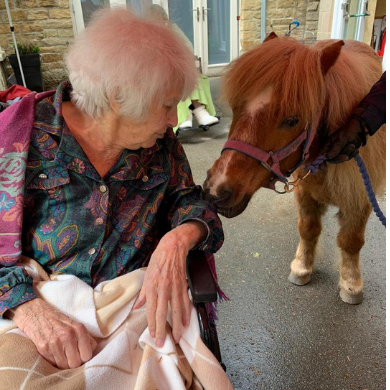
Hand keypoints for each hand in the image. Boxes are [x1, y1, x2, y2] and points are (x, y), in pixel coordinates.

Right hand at [12, 298, 96, 368]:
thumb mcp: (76, 325)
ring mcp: (55, 343)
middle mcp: (68, 336)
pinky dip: (54, 361)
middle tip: (71, 357)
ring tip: (62, 355)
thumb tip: (92, 351)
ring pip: (64, 366)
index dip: (84, 357)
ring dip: (64, 363)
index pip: (87, 355)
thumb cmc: (60, 321)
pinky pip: (53, 364)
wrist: (38, 314)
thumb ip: (86, 337)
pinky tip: (54, 353)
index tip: (80, 355)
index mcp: (79, 329)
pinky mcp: (43, 348)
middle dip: (74, 362)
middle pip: (76, 363)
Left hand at [133, 222, 206, 346]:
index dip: (152, 323)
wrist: (173, 247)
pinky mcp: (183, 285)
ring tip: (176, 337)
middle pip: (162, 312)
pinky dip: (186, 313)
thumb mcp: (146, 274)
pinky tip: (186, 323)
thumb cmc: (158, 260)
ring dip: (177, 325)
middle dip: (162, 329)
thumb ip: (143, 292)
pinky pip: (185, 302)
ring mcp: (174, 287)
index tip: (153, 335)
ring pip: (176, 310)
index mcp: (152, 285)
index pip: (151, 309)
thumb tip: (138, 306)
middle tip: (162, 342)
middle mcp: (163, 288)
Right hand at [322, 114, 367, 163]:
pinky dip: (352, 154)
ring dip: (348, 153)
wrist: (359, 130)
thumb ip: (335, 148)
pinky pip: (347, 158)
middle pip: (331, 160)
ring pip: (340, 159)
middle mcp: (331, 150)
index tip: (323, 168)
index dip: (320, 162)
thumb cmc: (348, 131)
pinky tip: (356, 149)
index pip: (320, 155)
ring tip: (352, 145)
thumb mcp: (341, 139)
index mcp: (327, 145)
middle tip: (346, 155)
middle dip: (339, 158)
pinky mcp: (345, 153)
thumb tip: (327, 157)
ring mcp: (338, 152)